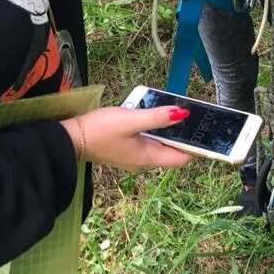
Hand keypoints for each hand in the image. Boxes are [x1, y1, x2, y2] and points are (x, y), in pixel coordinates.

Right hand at [61, 106, 193, 171]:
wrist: (69, 139)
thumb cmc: (100, 130)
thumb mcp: (131, 120)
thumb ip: (157, 117)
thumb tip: (184, 115)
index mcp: (148, 158)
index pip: (180, 159)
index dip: (195, 148)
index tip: (204, 132)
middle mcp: (142, 161)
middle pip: (170, 152)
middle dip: (182, 136)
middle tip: (191, 116)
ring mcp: (132, 157)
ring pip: (158, 146)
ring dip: (167, 132)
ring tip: (173, 112)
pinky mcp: (123, 149)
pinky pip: (145, 142)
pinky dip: (153, 132)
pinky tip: (150, 117)